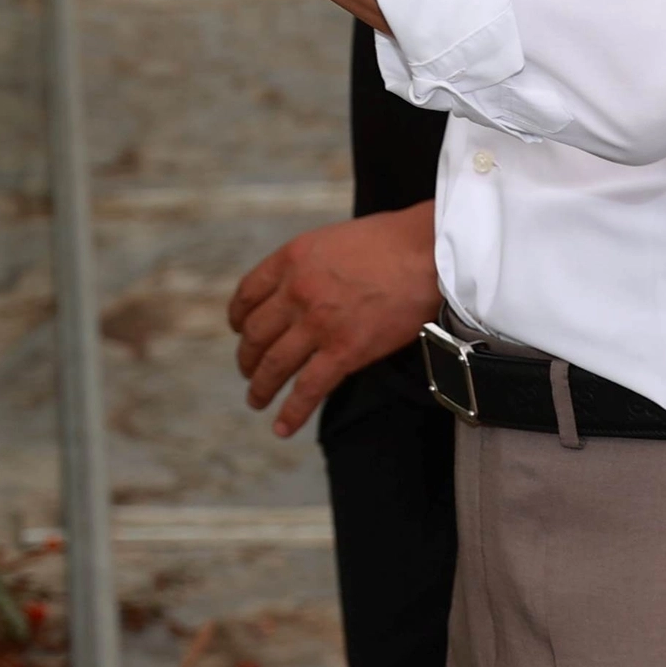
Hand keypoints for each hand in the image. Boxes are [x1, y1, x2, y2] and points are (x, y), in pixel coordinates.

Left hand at [227, 205, 443, 436]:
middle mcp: (297, 291)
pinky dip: (291, 412)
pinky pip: (308, 389)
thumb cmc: (391, 242)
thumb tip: (303, 286)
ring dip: (260, 387)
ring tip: (256, 399)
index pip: (248, 294)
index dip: (238, 317)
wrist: (428, 253)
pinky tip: (282, 427)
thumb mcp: (333, 239)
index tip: (239, 330)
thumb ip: (310, 263)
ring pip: (274, 365)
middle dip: (247, 358)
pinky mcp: (344, 352)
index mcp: (291, 259)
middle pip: (255, 334)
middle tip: (248, 371)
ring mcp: (318, 324)